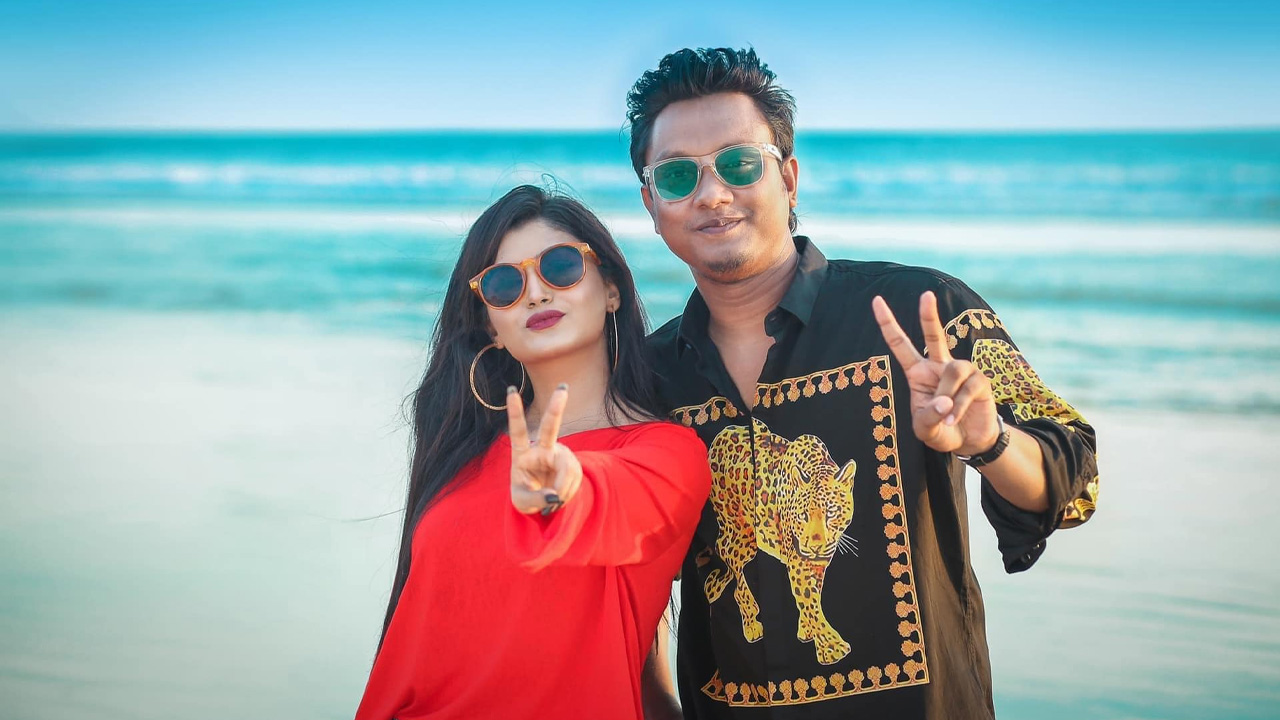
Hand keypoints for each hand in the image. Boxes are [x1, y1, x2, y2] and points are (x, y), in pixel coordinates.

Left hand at [507, 384, 583, 514]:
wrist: (542, 500)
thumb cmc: (525, 495)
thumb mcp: (523, 502)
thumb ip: (537, 498)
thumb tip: (554, 496)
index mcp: (522, 454)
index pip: (518, 430)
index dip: (515, 411)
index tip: (511, 391)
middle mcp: (541, 449)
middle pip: (550, 426)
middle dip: (556, 406)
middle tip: (563, 387)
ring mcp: (559, 454)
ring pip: (567, 468)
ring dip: (563, 489)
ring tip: (555, 500)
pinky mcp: (572, 463)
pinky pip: (575, 477)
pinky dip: (569, 491)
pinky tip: (562, 495)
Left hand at [872, 291, 999, 455]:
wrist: (968, 441)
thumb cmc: (941, 430)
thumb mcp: (925, 429)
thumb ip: (929, 417)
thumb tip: (944, 402)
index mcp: (918, 373)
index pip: (900, 345)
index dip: (888, 324)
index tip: (877, 300)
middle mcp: (939, 366)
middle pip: (933, 335)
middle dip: (929, 315)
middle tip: (926, 294)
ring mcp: (961, 371)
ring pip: (953, 369)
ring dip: (948, 394)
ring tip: (947, 416)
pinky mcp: (980, 380)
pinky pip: (969, 387)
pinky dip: (959, 406)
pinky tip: (954, 419)